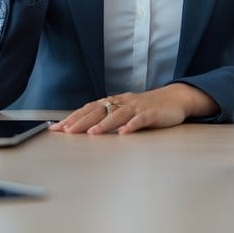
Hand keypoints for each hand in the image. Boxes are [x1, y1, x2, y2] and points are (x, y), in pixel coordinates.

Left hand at [51, 84, 219, 134]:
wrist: (176, 99)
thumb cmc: (148, 107)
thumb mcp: (126, 110)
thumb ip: (109, 116)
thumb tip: (86, 127)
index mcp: (115, 101)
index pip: (89, 108)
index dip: (73, 117)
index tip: (57, 128)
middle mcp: (123, 102)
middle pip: (99, 110)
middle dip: (81, 121)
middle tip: (66, 132)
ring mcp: (138, 108)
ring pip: (118, 114)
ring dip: (104, 124)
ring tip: (92, 133)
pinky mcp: (152, 114)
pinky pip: (140, 120)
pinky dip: (131, 125)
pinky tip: (124, 133)